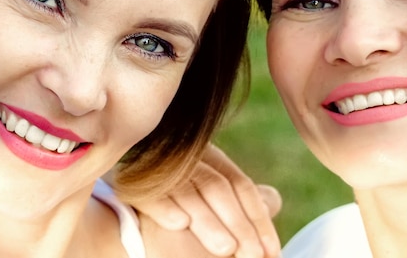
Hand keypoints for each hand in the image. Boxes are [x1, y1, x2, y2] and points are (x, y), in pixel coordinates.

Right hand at [133, 144, 281, 257]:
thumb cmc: (182, 214)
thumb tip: (273, 201)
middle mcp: (186, 159)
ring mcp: (159, 170)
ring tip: (226, 249)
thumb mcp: (217, 206)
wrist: (132, 228)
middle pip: (218, 188)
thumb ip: (244, 201)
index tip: (270, 251)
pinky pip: (150, 193)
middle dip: (239, 224)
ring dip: (208, 222)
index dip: (258, 218)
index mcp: (209, 159)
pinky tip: (179, 223)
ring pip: (188, 191)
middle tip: (251, 256)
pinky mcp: (132, 184)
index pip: (240, 186)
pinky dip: (165, 207)